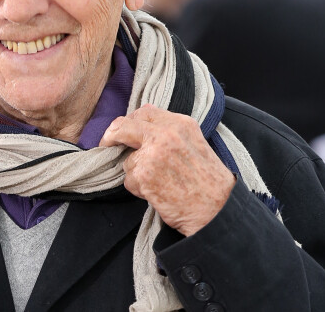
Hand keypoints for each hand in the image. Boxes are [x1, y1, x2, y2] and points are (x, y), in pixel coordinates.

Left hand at [99, 104, 234, 235]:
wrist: (217, 210)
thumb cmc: (207, 180)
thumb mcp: (193, 142)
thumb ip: (168, 129)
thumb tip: (142, 117)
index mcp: (178, 124)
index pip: (143, 113)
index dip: (129, 122)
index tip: (122, 130)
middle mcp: (164, 135)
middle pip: (123, 126)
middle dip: (111, 136)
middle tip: (106, 144)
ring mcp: (152, 155)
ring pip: (127, 160)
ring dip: (136, 173)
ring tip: (160, 182)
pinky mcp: (144, 176)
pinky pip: (129, 180)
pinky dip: (138, 189)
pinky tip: (158, 193)